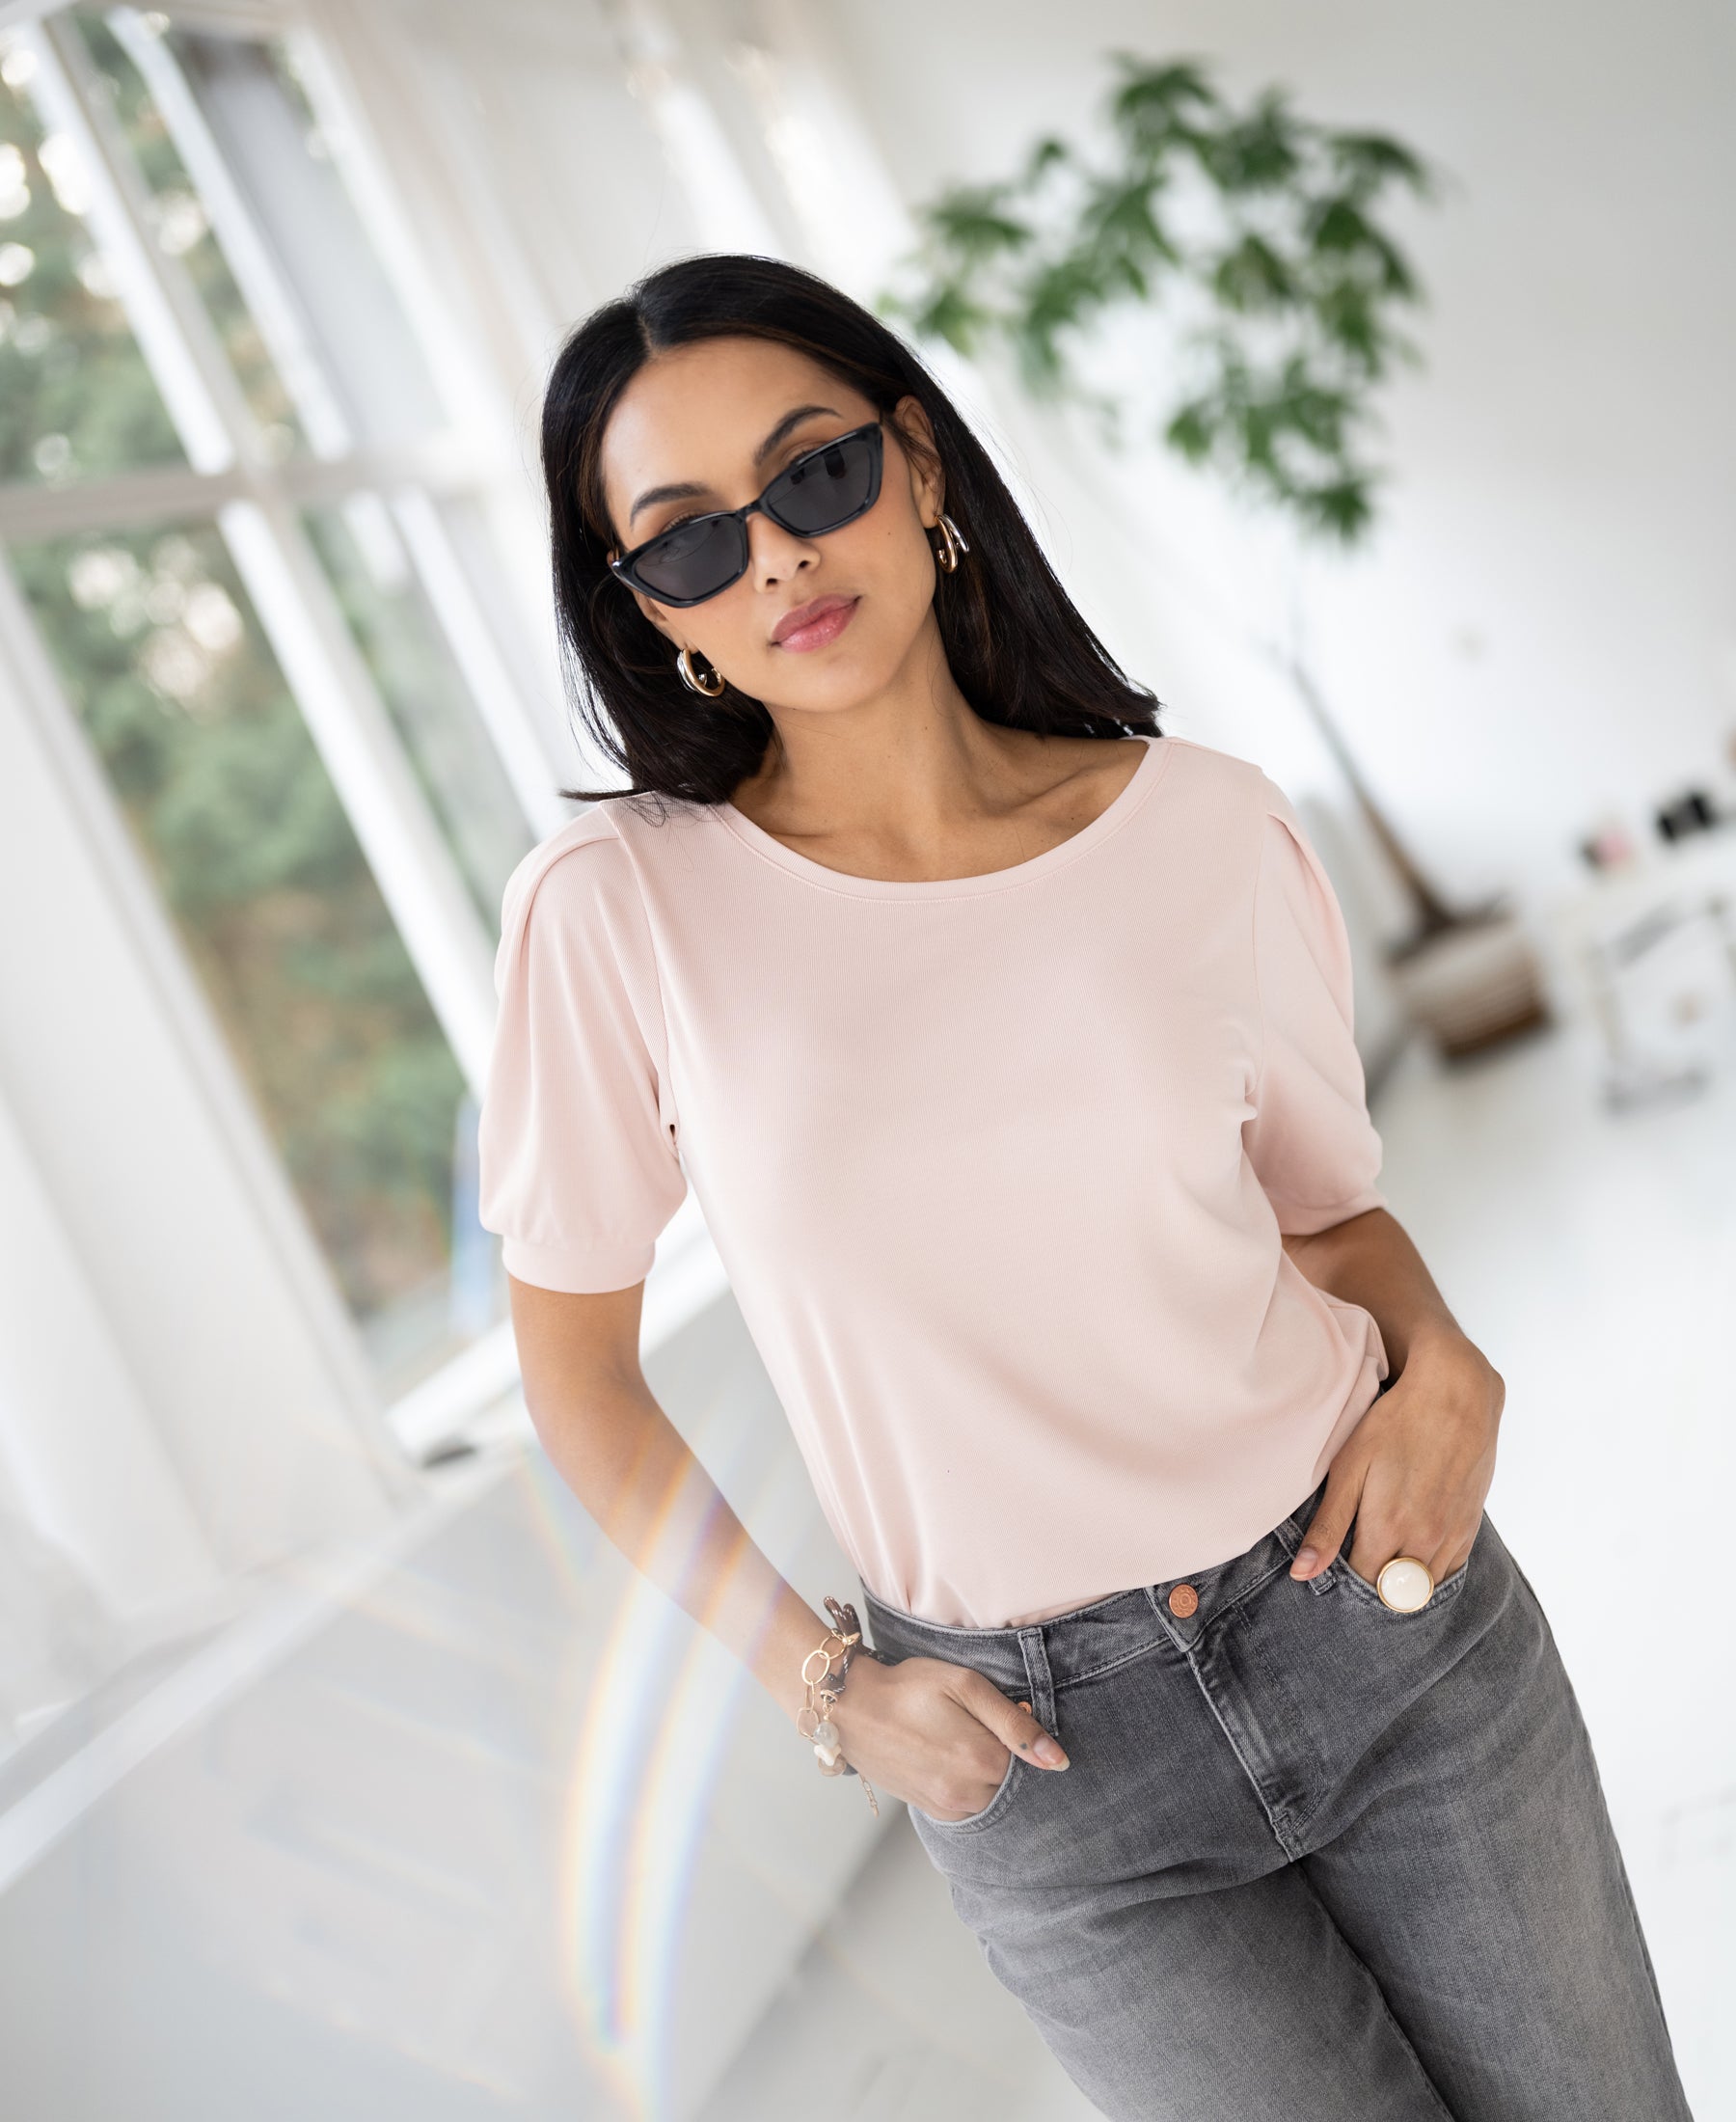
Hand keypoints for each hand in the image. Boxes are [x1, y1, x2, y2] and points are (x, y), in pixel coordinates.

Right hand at [829, 1651, 1068, 1821]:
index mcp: (982, 1759)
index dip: (1022, 1733)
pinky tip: (950, 1758)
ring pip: (993, 1797)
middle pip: (1013, 1782)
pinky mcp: (932, 1811)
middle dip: (1006, 1757)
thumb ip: (1014, 1722)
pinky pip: (970, 1806)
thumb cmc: (909, 1688)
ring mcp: (948, 1807)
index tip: (1005, 1712)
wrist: (852, 1709)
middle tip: (977, 1725)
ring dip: (989, 1773)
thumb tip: (1057, 1759)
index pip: (1031, 1760)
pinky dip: (971, 1786)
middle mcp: (968, 1793)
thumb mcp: (965, 1685)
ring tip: (961, 1740)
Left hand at [1290, 1329, 1504, 1591]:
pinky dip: (1428, 1568)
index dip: (1344, 1577)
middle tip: (1357, 1555)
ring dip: (1401, 1580)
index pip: (1362, 1584)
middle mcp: (1424, 1542)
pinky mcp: (1471, 1527)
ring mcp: (1452, 1536)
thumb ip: (1327, 1526)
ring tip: (1383, 1550)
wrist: (1457, 1395)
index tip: (1335, 1559)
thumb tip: (1303, 1574)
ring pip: (1423, 1588)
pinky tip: (1411, 1545)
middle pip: (1394, 1593)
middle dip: (1373, 1583)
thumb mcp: (1349, 1468)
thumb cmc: (1395, 1424)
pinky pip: (1448, 1571)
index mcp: (1388, 1529)